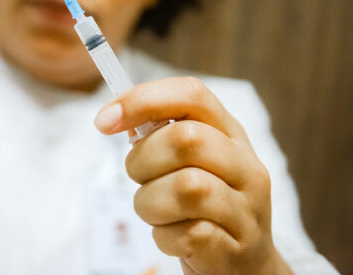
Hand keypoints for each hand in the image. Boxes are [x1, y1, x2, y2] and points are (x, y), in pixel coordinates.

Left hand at [93, 77, 291, 274]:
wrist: (247, 264)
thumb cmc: (206, 206)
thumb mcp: (192, 162)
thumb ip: (160, 135)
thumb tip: (114, 116)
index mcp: (231, 134)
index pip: (192, 94)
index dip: (143, 99)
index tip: (105, 120)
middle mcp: (246, 167)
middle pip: (187, 139)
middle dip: (143, 160)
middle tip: (140, 179)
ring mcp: (246, 210)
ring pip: (187, 187)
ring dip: (151, 201)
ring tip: (155, 210)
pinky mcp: (235, 249)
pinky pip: (189, 234)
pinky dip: (165, 236)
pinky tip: (171, 235)